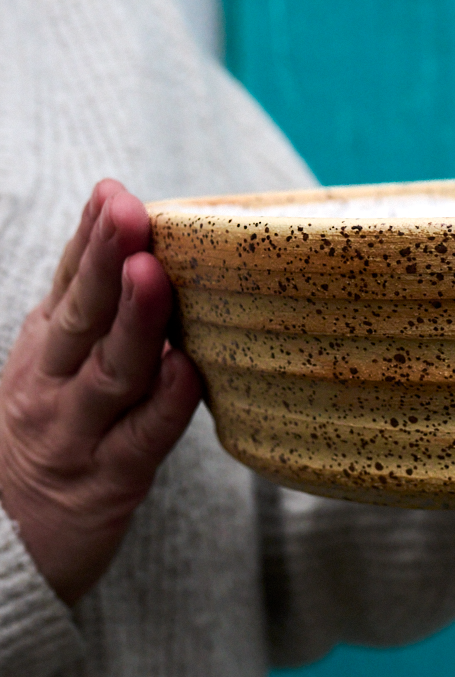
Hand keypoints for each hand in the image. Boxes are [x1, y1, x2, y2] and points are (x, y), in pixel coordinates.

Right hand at [0, 180, 201, 605]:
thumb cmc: (48, 442)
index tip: (113, 192)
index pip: (64, 286)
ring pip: (110, 372)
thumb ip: (88, 317)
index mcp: (43, 353)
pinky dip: (165, 404)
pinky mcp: (108, 483)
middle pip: (81, 318)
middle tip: (129, 211)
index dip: (88, 240)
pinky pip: (142, 439)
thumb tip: (134, 252)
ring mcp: (78, 435)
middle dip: (105, 261)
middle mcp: (53, 387)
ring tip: (153, 274)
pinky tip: (187, 369)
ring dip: (134, 322)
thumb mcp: (52, 371)